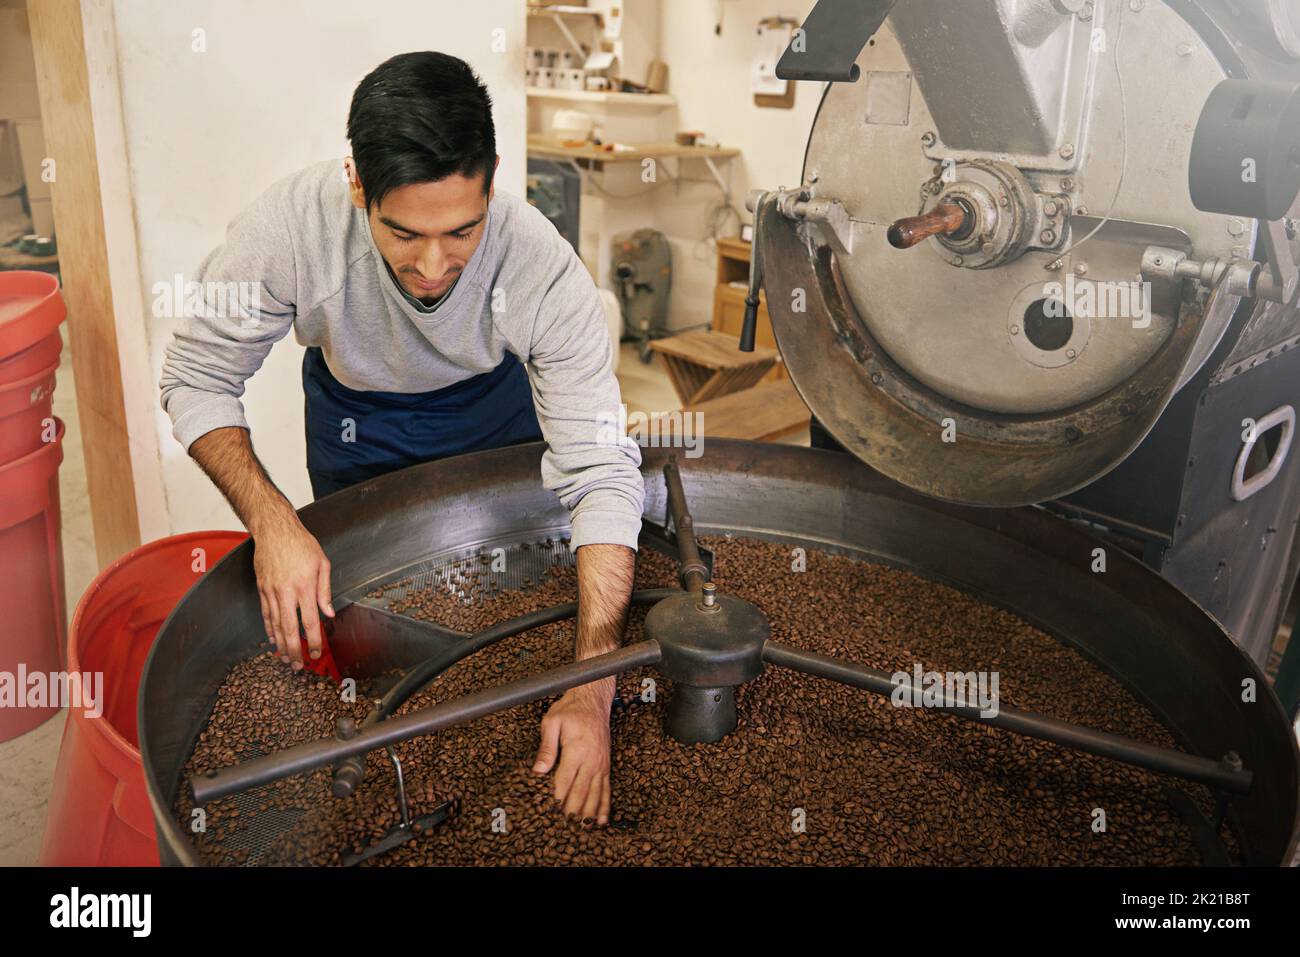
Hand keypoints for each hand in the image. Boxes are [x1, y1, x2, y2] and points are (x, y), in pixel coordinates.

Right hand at [252, 513, 333, 668]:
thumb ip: (325, 591)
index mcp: (305, 587)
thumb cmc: (301, 544)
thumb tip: (328, 613)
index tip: (317, 653)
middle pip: (290, 629)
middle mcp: (286, 592)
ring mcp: (271, 592)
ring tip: (286, 659)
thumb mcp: (322, 563)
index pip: (311, 622)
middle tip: (299, 666)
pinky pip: (265, 614)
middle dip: (295, 651)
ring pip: (276, 625)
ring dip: (281, 645)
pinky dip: (269, 629)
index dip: (314, 641)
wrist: (274, 530)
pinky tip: (273, 639)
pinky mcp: (262, 589)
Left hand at [532, 678, 613, 823]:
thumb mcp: (552, 722)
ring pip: (594, 795)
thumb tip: (538, 770)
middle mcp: (591, 761)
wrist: (593, 700)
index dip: (554, 800)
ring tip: (580, 831)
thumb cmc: (570, 709)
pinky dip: (604, 806)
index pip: (563, 782)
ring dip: (587, 814)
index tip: (547, 813)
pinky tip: (601, 821)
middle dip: (570, 812)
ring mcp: (601, 765)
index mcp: (576, 751)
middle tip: (561, 829)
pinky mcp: (606, 765)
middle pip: (579, 794)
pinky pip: (607, 789)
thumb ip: (546, 747)